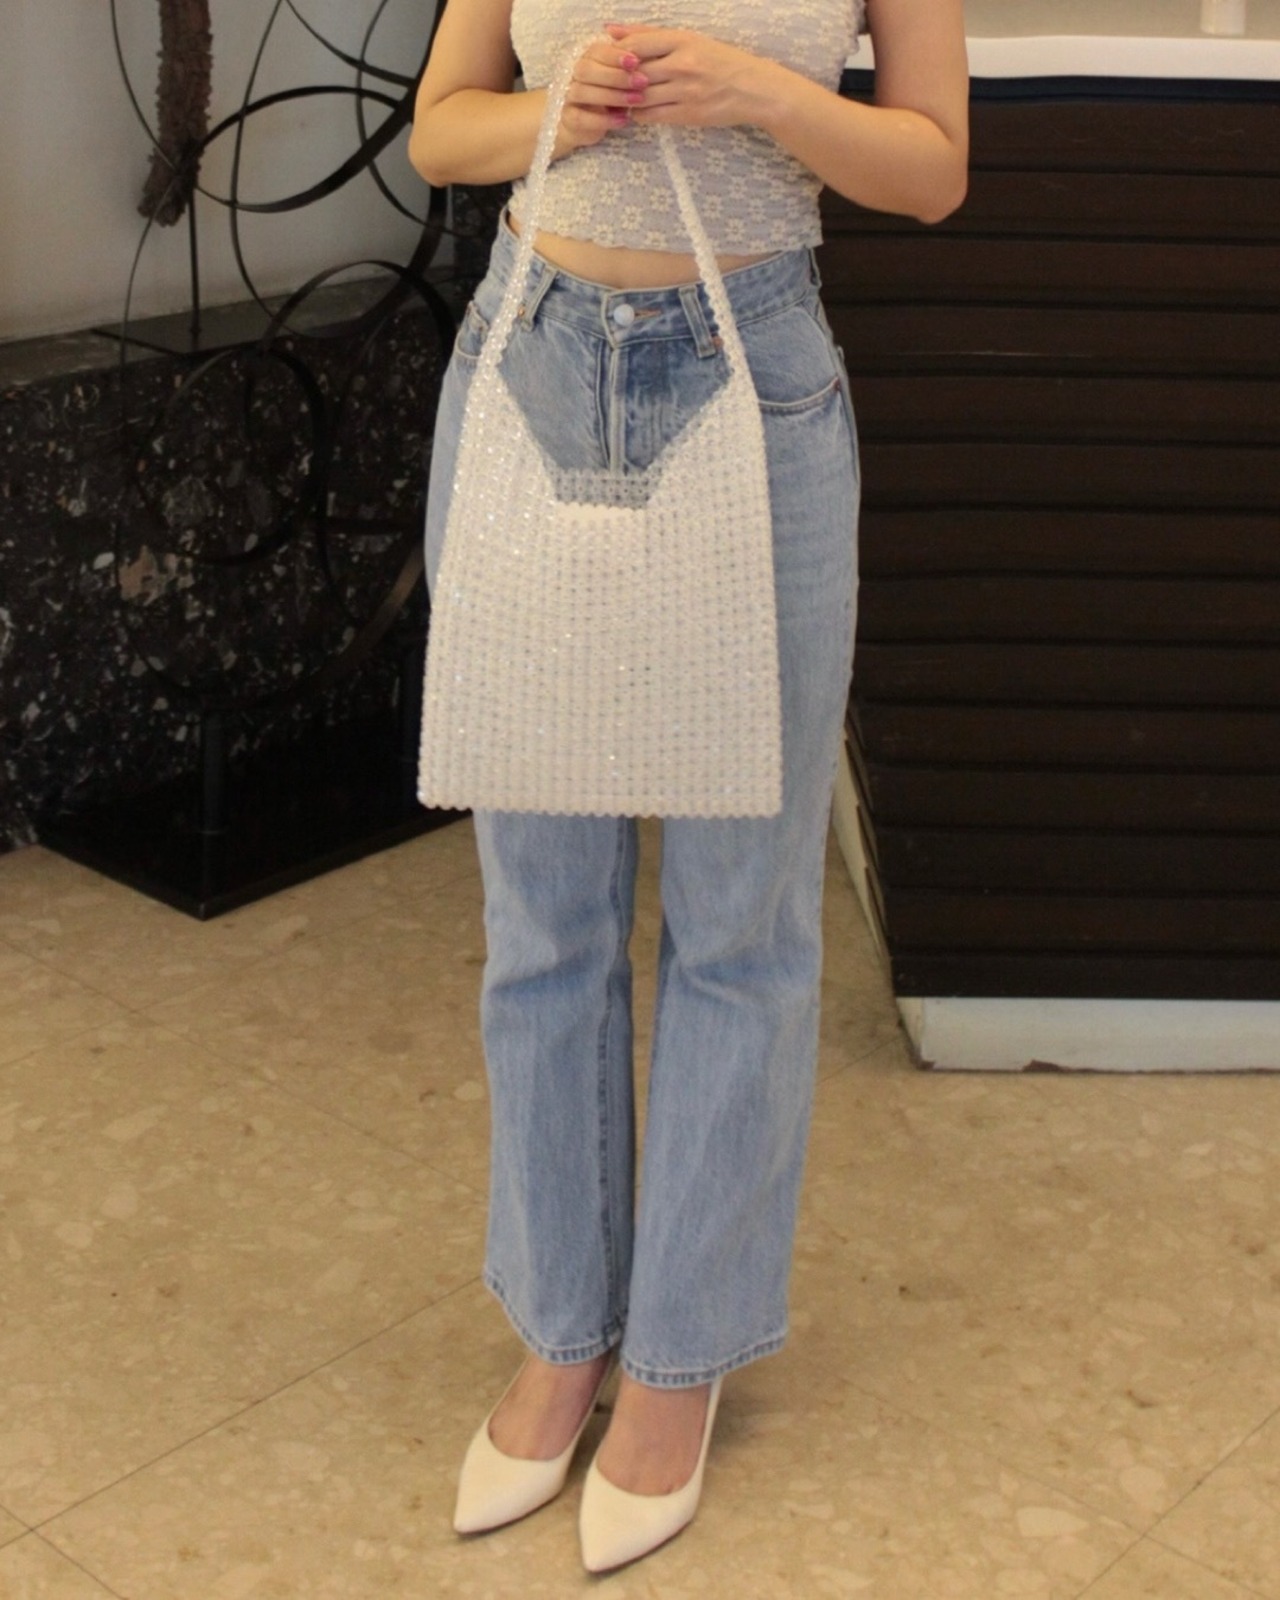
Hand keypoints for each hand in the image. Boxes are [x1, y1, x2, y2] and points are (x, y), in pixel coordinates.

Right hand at [553, 35, 649, 156]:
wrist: (585, 124)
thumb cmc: (609, 96)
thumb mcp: (621, 78)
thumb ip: (628, 63)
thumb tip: (644, 47)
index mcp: (586, 59)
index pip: (596, 51)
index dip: (615, 55)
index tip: (636, 62)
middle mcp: (573, 75)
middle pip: (587, 69)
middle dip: (616, 75)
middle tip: (642, 82)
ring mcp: (568, 96)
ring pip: (583, 92)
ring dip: (612, 96)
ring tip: (636, 101)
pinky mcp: (568, 118)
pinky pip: (580, 118)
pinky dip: (603, 120)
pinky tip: (623, 120)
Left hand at [602, 24, 773, 129]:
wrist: (754, 90)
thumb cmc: (721, 62)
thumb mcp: (690, 40)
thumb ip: (650, 36)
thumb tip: (611, 30)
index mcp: (684, 40)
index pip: (637, 44)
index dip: (616, 53)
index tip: (608, 58)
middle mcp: (683, 64)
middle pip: (635, 71)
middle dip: (617, 78)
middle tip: (606, 81)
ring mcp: (686, 91)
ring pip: (640, 96)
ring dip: (625, 98)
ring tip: (619, 96)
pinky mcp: (688, 114)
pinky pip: (651, 115)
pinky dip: (638, 113)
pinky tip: (636, 109)